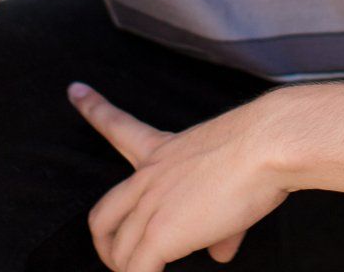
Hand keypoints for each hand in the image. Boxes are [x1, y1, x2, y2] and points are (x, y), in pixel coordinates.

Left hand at [68, 82, 291, 271]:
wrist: (269, 144)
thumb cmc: (262, 150)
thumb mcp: (234, 180)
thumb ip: (221, 223)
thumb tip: (219, 252)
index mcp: (164, 150)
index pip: (118, 126)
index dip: (94, 109)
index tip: (74, 90)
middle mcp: (149, 175)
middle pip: (102, 214)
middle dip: (102, 244)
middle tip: (112, 257)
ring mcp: (151, 205)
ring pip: (119, 251)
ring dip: (128, 269)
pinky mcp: (161, 233)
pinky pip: (138, 271)